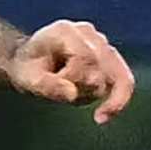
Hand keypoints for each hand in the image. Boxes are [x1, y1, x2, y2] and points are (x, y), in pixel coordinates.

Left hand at [7, 20, 132, 122]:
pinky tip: (102, 117)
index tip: (53, 85)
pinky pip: (124, 80)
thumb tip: (72, 94)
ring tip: (71, 97)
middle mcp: (89, 34)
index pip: (84, 58)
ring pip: (115, 77)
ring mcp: (103, 44)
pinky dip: (117, 100)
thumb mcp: (26, 79)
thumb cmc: (26, 69)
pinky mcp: (110, 58)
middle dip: (80, 88)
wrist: (30, 62)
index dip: (71, 78)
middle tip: (58, 89)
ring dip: (92, 93)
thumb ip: (47, 85)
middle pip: (100, 70)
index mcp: (65, 32)